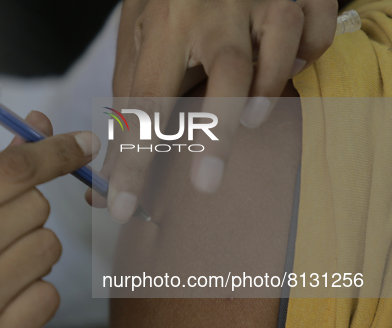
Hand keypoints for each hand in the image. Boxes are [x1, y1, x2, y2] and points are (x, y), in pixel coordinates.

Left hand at [90, 0, 336, 221]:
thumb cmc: (167, 4)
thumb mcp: (138, 40)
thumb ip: (130, 98)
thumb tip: (112, 166)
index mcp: (165, 22)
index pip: (146, 102)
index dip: (132, 160)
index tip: (119, 205)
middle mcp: (214, 8)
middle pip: (228, 74)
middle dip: (217, 134)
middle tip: (205, 184)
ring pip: (281, 45)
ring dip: (269, 88)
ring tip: (253, 116)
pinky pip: (319, 26)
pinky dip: (310, 50)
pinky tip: (288, 60)